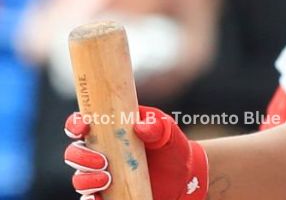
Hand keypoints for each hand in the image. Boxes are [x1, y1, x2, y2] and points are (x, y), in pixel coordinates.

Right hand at [65, 107, 208, 199]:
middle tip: (102, 162)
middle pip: (74, 152)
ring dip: (86, 180)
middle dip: (81, 157)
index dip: (76, 124)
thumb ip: (158, 126)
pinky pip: (89, 199)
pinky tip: (97, 199)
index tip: (83, 128)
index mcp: (110, 129)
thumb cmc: (171, 148)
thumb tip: (140, 126)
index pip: (83, 123)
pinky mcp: (106, 194)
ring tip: (107, 179)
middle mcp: (100, 151)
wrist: (182, 177)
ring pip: (79, 178)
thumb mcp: (169, 133)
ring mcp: (101, 174)